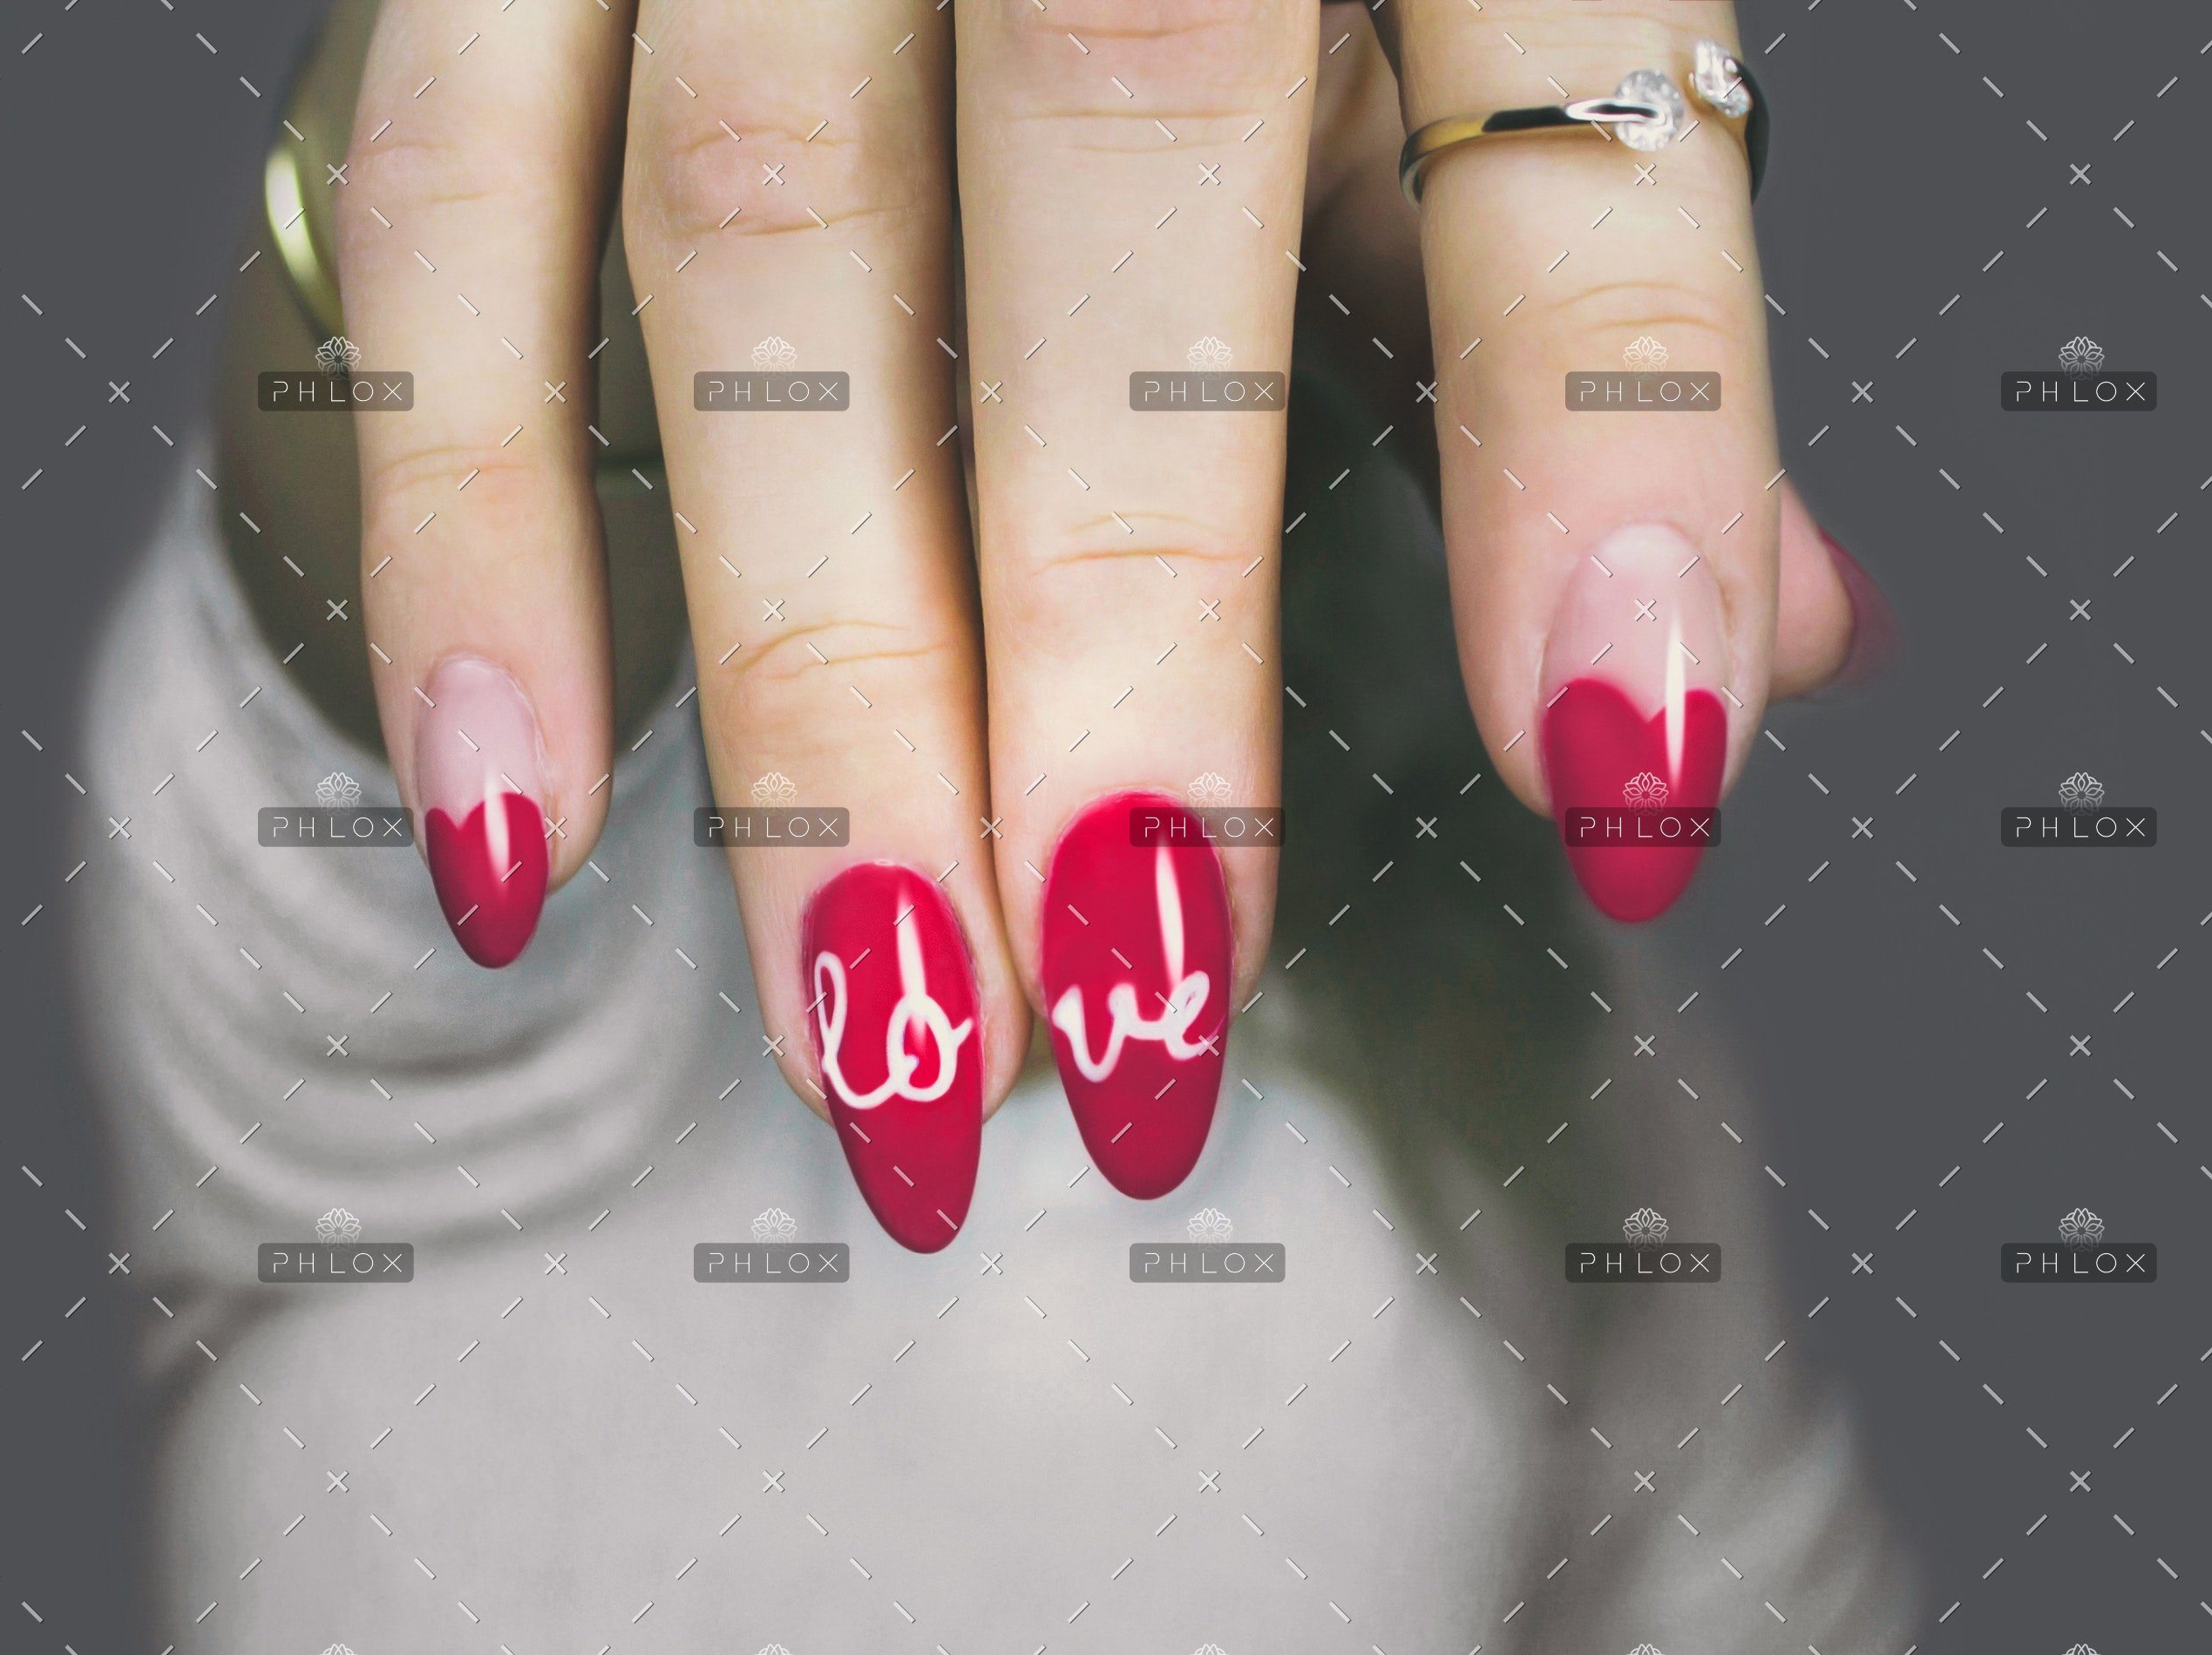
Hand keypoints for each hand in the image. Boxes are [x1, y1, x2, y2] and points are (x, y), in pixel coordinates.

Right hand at [327, 0, 1881, 1250]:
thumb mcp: (1465, 1)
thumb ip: (1577, 294)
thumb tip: (1767, 644)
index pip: (1562, 91)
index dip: (1606, 436)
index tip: (1625, 782)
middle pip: (1115, 150)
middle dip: (1121, 640)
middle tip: (1135, 1029)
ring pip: (758, 230)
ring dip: (809, 681)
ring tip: (877, 1031)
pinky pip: (445, 194)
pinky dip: (467, 521)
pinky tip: (512, 823)